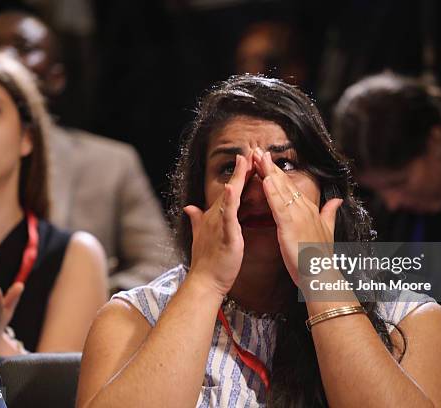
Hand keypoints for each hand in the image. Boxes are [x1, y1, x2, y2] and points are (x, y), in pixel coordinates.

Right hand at [183, 153, 252, 295]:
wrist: (204, 281)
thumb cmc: (207, 261)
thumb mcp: (201, 235)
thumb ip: (196, 220)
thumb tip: (189, 207)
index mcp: (216, 216)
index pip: (231, 191)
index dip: (239, 175)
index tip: (248, 158)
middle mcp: (217, 216)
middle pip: (232, 189)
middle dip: (241, 170)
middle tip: (251, 150)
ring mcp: (220, 225)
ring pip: (231, 197)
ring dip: (237, 178)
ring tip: (244, 161)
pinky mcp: (226, 235)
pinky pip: (228, 217)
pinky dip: (230, 202)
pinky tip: (232, 188)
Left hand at [253, 149, 341, 284]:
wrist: (322, 275)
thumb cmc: (319, 258)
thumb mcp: (327, 231)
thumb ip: (330, 213)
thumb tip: (338, 200)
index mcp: (308, 209)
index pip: (290, 186)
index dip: (277, 172)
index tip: (266, 158)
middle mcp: (304, 209)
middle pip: (283, 183)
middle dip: (269, 166)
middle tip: (256, 149)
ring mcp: (298, 216)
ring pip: (280, 189)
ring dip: (268, 172)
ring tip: (257, 157)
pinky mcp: (290, 226)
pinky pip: (279, 206)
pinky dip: (271, 192)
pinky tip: (264, 180)